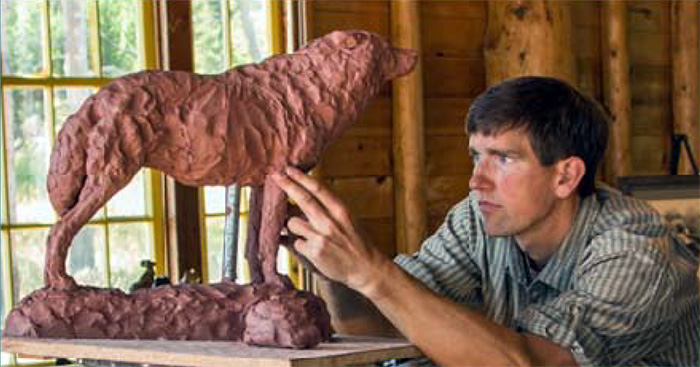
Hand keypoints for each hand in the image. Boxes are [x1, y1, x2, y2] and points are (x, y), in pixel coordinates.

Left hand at [271, 167, 390, 294]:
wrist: (366, 268)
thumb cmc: (355, 243)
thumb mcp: (347, 220)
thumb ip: (327, 209)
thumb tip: (303, 198)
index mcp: (340, 210)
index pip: (318, 188)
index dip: (301, 177)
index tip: (289, 169)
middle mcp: (331, 221)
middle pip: (303, 199)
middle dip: (287, 185)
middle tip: (275, 176)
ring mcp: (321, 237)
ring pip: (292, 223)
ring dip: (293, 226)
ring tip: (304, 232)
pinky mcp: (314, 252)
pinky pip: (295, 243)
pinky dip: (298, 244)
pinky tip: (310, 248)